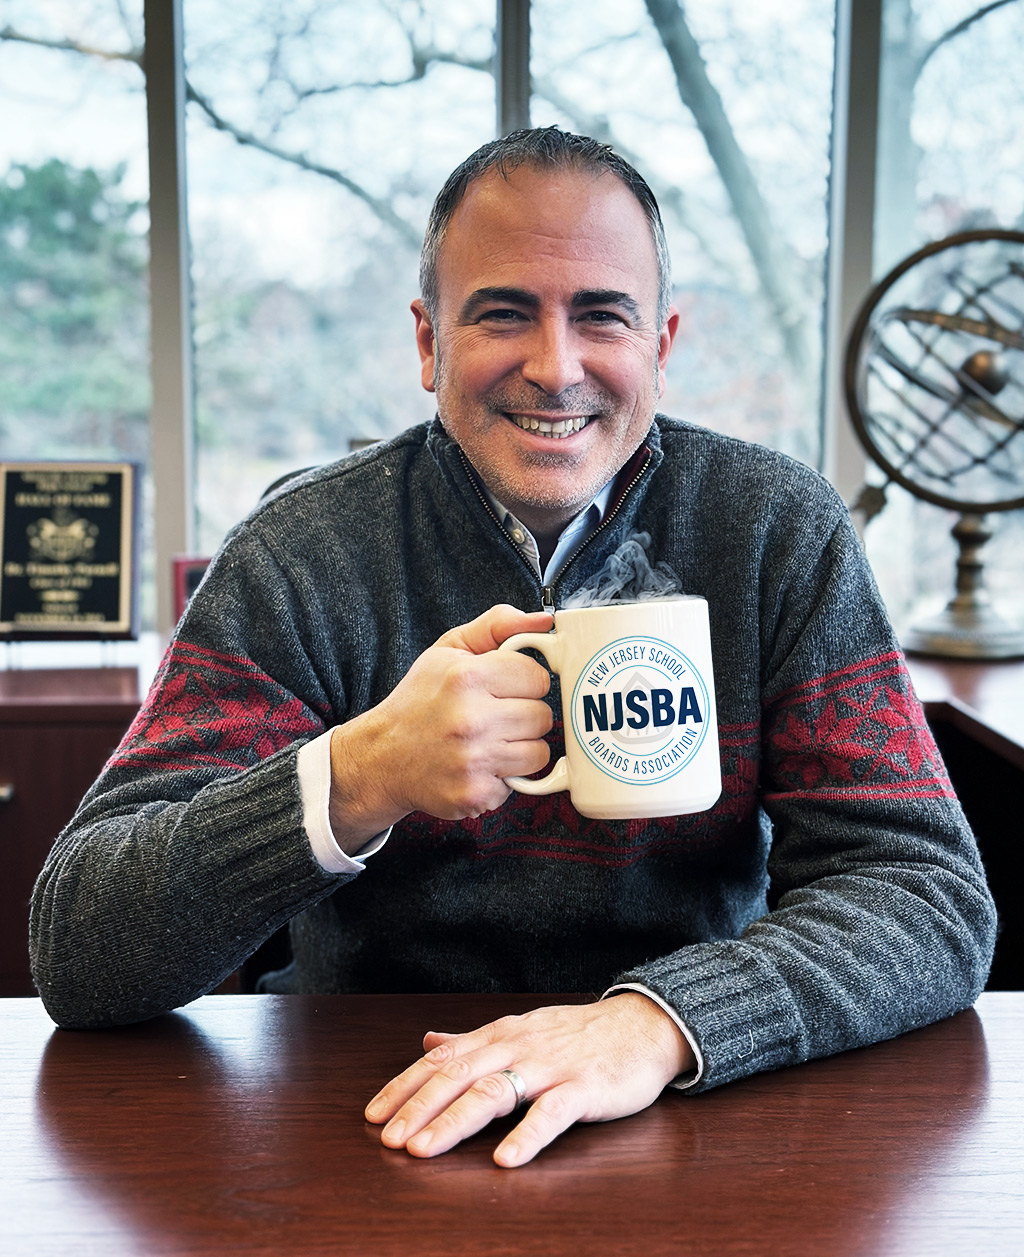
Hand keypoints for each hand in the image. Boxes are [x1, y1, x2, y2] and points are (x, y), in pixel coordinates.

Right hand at [328, 604, 553, 849]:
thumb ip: (498, 626)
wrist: (382, 757)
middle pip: (542, 716)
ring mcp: (473, 760)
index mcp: (466, 677)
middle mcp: (471, 719)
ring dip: (520, 747)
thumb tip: (543, 621)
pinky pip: (520, 783)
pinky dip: (504, 776)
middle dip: (524, 715)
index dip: (524, 682)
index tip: (506, 687)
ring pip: (539, 753)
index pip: (537, 677)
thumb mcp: (449, 649)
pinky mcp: (475, 794)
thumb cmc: (419, 700)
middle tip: (496, 715)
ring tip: (491, 740)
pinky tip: (479, 764)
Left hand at [364, 994, 694, 1166]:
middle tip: (387, 1139)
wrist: (642, 1026)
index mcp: (500, 1035)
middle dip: (419, 1108)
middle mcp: (519, 1046)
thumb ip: (472, 1040)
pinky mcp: (584, 1088)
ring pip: (495, 1091)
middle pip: (459, 1075)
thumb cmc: (577, 1035)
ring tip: (424, 1149)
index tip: (373, 1115)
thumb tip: (427, 1042)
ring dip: (455, 1122)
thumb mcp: (520, 1031)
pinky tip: (505, 1159)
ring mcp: (551, 1067)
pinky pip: (552, 1112)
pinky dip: (527, 1135)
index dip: (406, 1086)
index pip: (442, 1060)